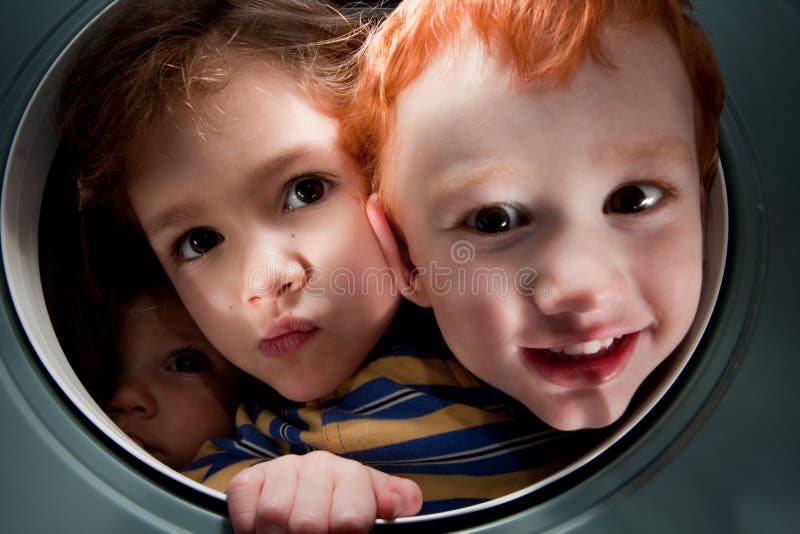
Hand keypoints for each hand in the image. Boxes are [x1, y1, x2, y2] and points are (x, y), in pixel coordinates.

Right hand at [226, 451, 422, 532]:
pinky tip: (265, 530)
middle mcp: (319, 465)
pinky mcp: (251, 477)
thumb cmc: (348, 507)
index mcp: (353, 475)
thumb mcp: (376, 506)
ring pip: (274, 516)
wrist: (316, 491)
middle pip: (308, 523)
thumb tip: (401, 502)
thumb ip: (395, 502)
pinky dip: (250, 526)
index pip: (349, 519)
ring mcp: (284, 468)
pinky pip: (244, 503)